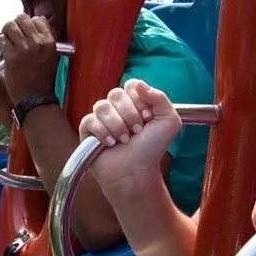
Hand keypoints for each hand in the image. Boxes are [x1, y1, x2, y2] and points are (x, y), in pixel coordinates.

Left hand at [0, 14, 60, 106]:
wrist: (35, 98)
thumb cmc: (42, 79)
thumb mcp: (51, 56)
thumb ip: (44, 39)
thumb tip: (36, 22)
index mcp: (49, 42)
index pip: (38, 19)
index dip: (29, 24)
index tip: (26, 33)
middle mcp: (37, 42)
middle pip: (21, 18)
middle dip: (15, 25)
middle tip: (13, 35)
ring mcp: (24, 49)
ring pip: (9, 26)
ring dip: (6, 32)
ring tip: (8, 42)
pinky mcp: (11, 56)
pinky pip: (1, 39)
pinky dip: (0, 43)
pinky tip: (4, 51)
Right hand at [80, 80, 181, 200]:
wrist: (137, 171)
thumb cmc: (152, 148)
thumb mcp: (169, 121)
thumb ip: (160, 98)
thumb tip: (138, 84)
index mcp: (134, 101)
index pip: (131, 85)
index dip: (139, 101)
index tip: (147, 118)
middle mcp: (116, 107)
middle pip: (115, 94)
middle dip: (130, 115)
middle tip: (137, 132)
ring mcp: (101, 118)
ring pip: (102, 106)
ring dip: (118, 126)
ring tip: (124, 141)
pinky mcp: (87, 131)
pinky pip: (89, 120)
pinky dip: (102, 133)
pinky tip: (110, 144)